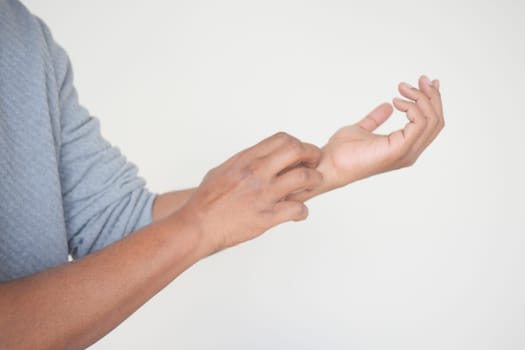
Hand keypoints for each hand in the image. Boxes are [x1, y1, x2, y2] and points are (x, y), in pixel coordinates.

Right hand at [176, 132, 322, 254]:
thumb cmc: (206, 201)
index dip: (298, 143)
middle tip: (314, 164)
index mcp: (246, 160)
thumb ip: (245, 162)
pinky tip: (297, 213)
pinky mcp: (266, 217)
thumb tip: (260, 157)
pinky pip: (297, 209)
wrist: (197, 226)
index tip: (301, 152)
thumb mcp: (223, 170)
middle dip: (312, 155)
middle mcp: (256, 173)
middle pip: (296, 150)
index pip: (281, 139)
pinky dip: (302, 211)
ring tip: (311, 186)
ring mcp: (262, 195)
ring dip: (314, 181)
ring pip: (303, 178)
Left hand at [292, 75, 443, 199]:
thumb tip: (387, 106)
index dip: (432, 101)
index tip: (422, 82)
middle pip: (436, 121)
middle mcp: (410, 152)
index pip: (430, 124)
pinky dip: (412, 107)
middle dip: (432, 96)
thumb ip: (375, 119)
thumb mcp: (362, 129)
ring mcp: (406, 152)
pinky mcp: (399, 150)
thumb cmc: (341, 153)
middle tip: (420, 79)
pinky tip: (396, 101)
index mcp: (404, 148)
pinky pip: (419, 124)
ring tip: (402, 88)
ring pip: (432, 121)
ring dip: (421, 98)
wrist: (329, 165)